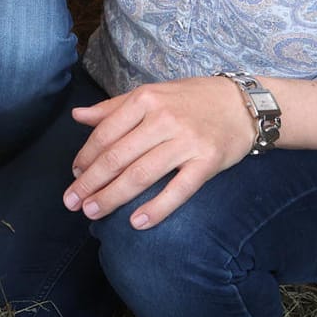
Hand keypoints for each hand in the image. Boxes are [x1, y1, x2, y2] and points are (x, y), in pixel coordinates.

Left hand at [62, 75, 256, 228]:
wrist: (244, 104)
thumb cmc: (192, 99)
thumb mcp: (152, 94)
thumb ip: (113, 107)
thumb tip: (77, 116)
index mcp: (145, 100)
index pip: (106, 133)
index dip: (86, 157)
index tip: (74, 174)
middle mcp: (164, 119)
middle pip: (118, 156)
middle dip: (90, 182)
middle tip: (71, 202)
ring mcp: (187, 141)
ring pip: (141, 174)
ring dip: (112, 197)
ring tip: (92, 212)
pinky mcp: (208, 162)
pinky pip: (178, 190)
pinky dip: (157, 208)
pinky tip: (137, 222)